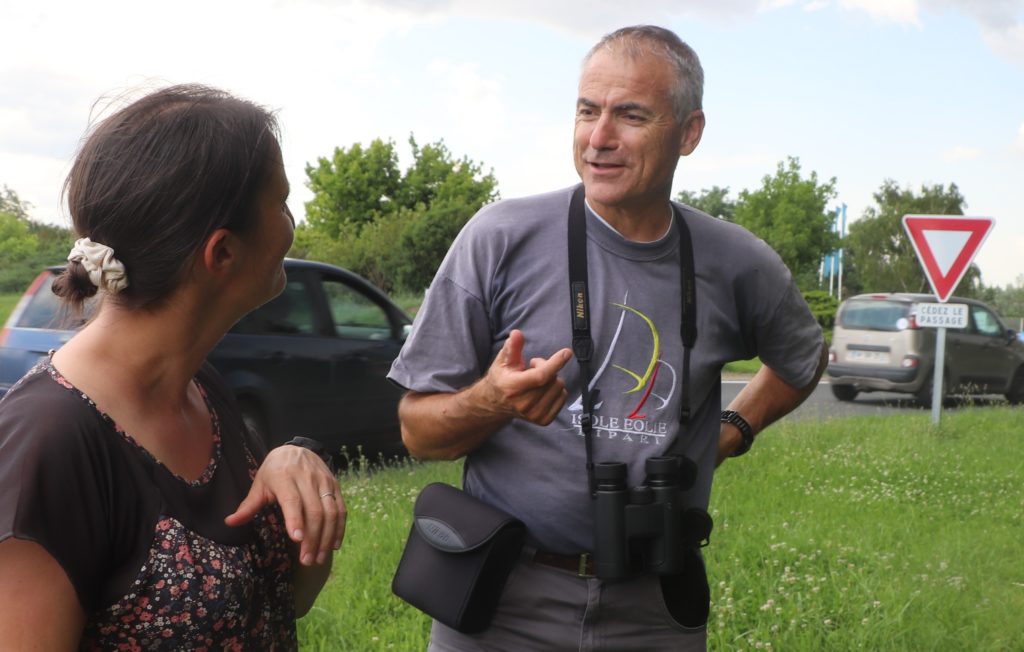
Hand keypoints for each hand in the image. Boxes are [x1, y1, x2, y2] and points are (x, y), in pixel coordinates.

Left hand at [225, 444, 345, 565]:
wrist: (297, 450)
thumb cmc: (275, 471)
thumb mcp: (259, 484)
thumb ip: (248, 505)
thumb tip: (229, 523)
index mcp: (284, 478)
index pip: (292, 501)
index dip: (295, 520)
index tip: (297, 540)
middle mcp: (307, 479)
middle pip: (314, 511)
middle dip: (312, 538)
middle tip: (307, 561)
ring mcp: (324, 482)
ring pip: (330, 512)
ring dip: (327, 537)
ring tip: (319, 558)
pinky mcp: (335, 486)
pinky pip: (341, 509)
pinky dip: (339, 529)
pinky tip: (333, 546)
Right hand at [477, 329, 572, 424]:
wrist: (495, 403)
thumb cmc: (501, 378)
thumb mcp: (503, 360)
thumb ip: (512, 347)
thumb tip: (516, 334)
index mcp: (513, 387)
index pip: (540, 376)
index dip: (555, 363)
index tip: (567, 352)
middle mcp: (524, 404)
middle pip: (552, 380)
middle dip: (547, 367)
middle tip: (533, 367)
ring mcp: (534, 414)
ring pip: (559, 388)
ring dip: (552, 379)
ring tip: (537, 379)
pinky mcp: (543, 420)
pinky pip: (562, 398)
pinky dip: (557, 390)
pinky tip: (543, 389)